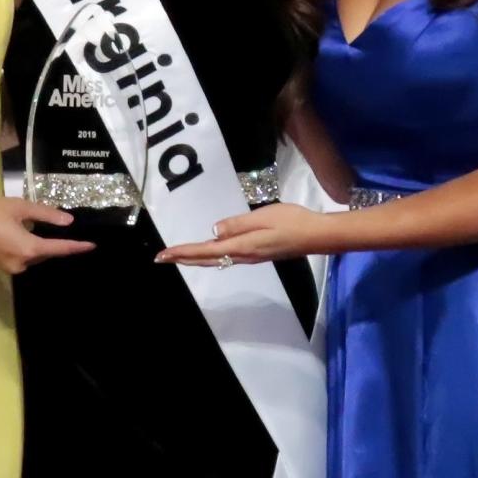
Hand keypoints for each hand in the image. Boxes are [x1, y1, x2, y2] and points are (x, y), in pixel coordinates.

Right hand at [0, 197, 93, 273]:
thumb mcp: (18, 207)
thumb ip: (45, 214)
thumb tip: (67, 221)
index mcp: (28, 249)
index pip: (59, 249)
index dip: (77, 247)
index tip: (92, 246)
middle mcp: (21, 263)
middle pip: (45, 253)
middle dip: (54, 243)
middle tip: (62, 228)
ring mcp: (8, 267)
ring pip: (32, 255)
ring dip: (38, 244)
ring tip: (38, 227)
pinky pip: (20, 257)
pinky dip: (26, 246)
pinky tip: (20, 232)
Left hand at [155, 202, 329, 266]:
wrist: (316, 235)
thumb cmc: (292, 221)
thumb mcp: (263, 217)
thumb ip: (237, 224)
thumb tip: (213, 231)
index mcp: (242, 246)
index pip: (205, 250)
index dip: (183, 253)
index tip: (163, 254)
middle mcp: (243, 255)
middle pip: (207, 259)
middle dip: (183, 258)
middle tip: (162, 257)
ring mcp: (250, 256)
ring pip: (215, 260)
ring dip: (195, 258)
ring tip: (179, 255)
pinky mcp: (257, 253)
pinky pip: (226, 257)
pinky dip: (210, 256)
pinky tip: (209, 252)